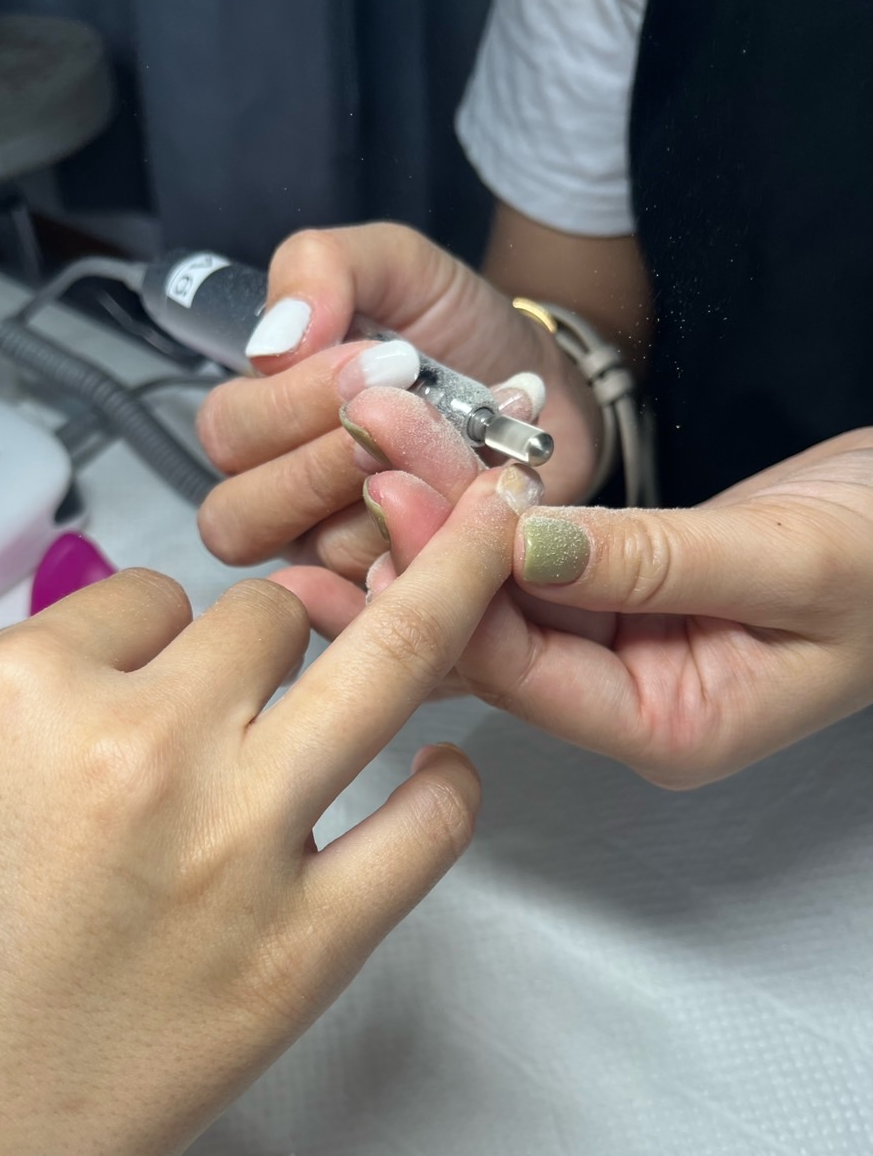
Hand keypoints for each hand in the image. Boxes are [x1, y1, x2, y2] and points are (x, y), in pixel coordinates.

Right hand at [0, 466, 520, 1155]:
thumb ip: (42, 717)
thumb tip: (137, 676)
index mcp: (18, 695)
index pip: (144, 595)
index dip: (164, 630)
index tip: (170, 664)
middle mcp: (138, 748)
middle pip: (266, 617)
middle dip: (275, 632)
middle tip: (289, 653)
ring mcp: (236, 847)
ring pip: (375, 668)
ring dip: (395, 643)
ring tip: (433, 624)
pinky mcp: (303, 952)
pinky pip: (427, 828)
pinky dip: (446, 792)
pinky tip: (443, 777)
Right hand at [194, 222, 600, 578]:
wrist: (549, 387)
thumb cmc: (456, 330)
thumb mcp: (392, 266)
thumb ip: (320, 269)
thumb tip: (272, 342)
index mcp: (261, 426)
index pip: (227, 434)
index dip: (293, 403)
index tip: (381, 360)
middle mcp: (282, 503)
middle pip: (239, 518)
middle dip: (324, 461)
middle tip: (403, 408)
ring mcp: (337, 559)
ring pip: (324, 555)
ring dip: (400, 490)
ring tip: (464, 436)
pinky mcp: (402, 592)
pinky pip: (399, 584)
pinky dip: (449, 527)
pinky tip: (489, 480)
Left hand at [275, 399, 872, 788]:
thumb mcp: (792, 562)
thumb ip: (654, 562)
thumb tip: (518, 546)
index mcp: (667, 727)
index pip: (527, 668)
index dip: (451, 583)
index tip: (394, 490)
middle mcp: (620, 704)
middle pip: (493, 627)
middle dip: (424, 537)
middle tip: (362, 440)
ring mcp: (611, 654)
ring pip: (498, 589)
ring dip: (441, 510)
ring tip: (376, 428)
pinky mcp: (608, 601)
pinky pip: (525, 563)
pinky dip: (481, 511)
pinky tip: (421, 458)